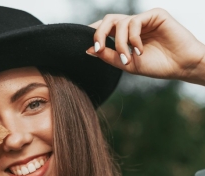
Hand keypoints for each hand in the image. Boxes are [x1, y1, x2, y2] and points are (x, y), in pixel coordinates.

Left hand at [86, 8, 204, 84]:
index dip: (93, 34)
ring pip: (120, 23)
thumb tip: (88, 50)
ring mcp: (144, 19)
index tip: (89, 49)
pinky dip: (133, 38)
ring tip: (128, 59)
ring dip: (120, 43)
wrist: (180, 67)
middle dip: (99, 34)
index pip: (104, 29)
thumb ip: (108, 56)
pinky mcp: (155, 15)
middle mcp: (133, 25)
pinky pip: (134, 22)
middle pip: (107, 20)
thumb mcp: (126, 64)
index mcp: (124, 35)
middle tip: (97, 49)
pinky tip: (139, 51)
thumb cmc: (156, 66)